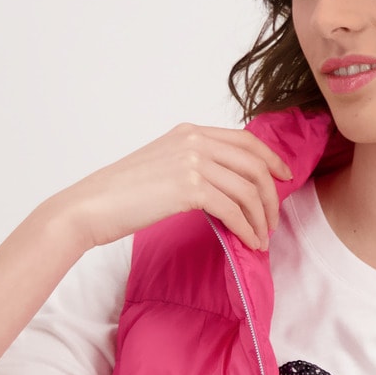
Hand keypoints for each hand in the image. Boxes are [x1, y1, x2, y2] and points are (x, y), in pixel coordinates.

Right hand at [53, 123, 293, 252]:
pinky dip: (247, 229)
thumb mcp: (162, 166)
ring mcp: (192, 161)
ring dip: (261, 218)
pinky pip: (233, 209)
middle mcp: (194, 140)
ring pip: (248, 189)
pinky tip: (249, 242)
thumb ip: (193, 166)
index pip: (245, 140)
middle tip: (273, 222)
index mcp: (189, 132)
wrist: (91, 206)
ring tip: (261, 238)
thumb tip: (226, 187)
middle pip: (254, 164)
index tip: (285, 178)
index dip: (271, 159)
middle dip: (271, 196)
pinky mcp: (189, 187)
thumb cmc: (121, 195)